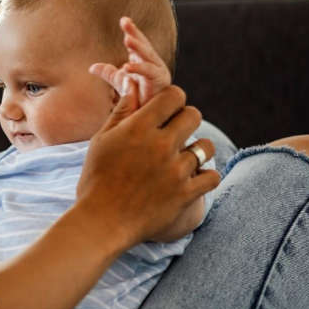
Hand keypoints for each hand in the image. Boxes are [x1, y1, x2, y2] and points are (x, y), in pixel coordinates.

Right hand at [77, 86, 220, 247]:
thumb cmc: (96, 179)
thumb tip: (133, 86)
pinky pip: (212, 176)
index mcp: (138, 128)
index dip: (172, 100)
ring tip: (184, 158)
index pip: (174, 95)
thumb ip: (121, 112)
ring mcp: (175, 170)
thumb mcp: (102, 141)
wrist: (101, 222)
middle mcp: (160, 145)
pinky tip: (193, 178)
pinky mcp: (185, 194)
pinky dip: (205, 177)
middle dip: (185, 120)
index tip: (166, 111)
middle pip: (193, 115)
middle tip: (176, 133)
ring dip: (197, 150)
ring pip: (206, 146)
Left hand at [89, 17, 172, 107]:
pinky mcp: (161, 85)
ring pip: (148, 57)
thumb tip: (91, 67)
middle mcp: (154, 66)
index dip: (132, 32)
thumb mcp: (120, 83)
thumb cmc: (137, 101)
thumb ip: (109, 73)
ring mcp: (159, 74)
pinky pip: (150, 74)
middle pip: (144, 46)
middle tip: (125, 22)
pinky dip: (138, 69)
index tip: (124, 19)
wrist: (147, 119)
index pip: (138, 43)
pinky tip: (126, 66)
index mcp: (145, 62)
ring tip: (127, 39)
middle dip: (135, 34)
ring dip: (139, 47)